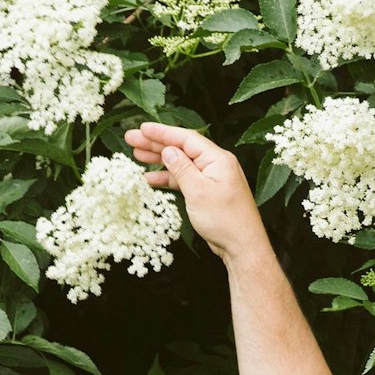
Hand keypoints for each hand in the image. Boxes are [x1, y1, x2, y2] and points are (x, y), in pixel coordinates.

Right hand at [124, 122, 268, 265]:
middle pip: (181, 148)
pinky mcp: (208, 193)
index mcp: (217, 159)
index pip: (186, 138)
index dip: (162, 132)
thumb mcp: (198, 191)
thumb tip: (168, 151)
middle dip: (156, 143)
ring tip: (137, 155)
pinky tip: (150, 179)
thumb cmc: (225, 220)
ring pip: (181, 164)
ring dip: (159, 160)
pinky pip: (185, 180)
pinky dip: (168, 179)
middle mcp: (215, 165)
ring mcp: (212, 179)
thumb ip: (182, 168)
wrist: (242, 246)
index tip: (142, 128)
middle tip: (132, 139)